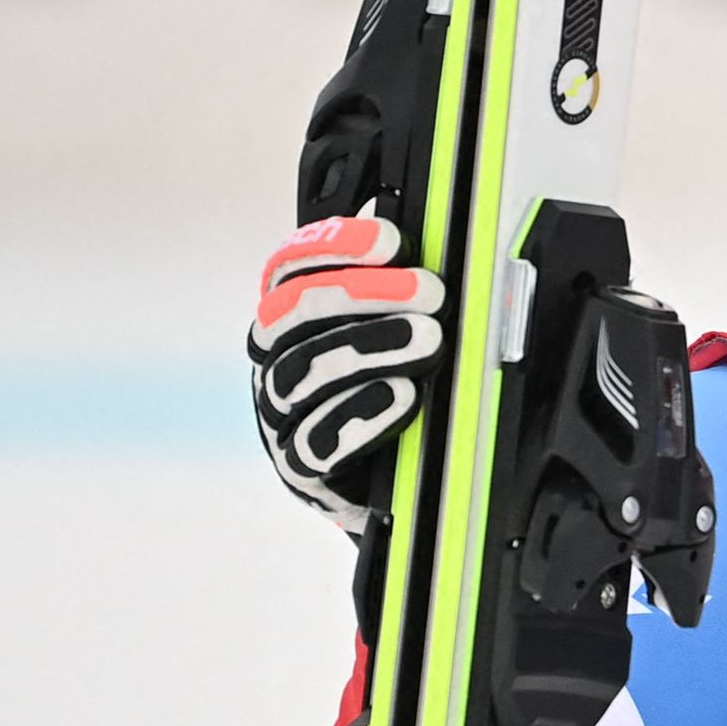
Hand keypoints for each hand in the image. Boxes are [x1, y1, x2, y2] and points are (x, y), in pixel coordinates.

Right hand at [249, 215, 444, 533]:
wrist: (392, 484)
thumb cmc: (396, 394)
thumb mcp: (401, 336)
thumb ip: (407, 298)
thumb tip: (451, 251)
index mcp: (291, 318)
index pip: (291, 266)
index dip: (334, 245)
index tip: (391, 241)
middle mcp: (274, 359)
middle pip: (294, 312)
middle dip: (363, 293)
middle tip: (428, 292)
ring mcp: (279, 414)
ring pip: (301, 371)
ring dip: (369, 349)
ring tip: (426, 342)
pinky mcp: (298, 466)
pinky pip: (316, 439)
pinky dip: (361, 413)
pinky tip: (401, 396)